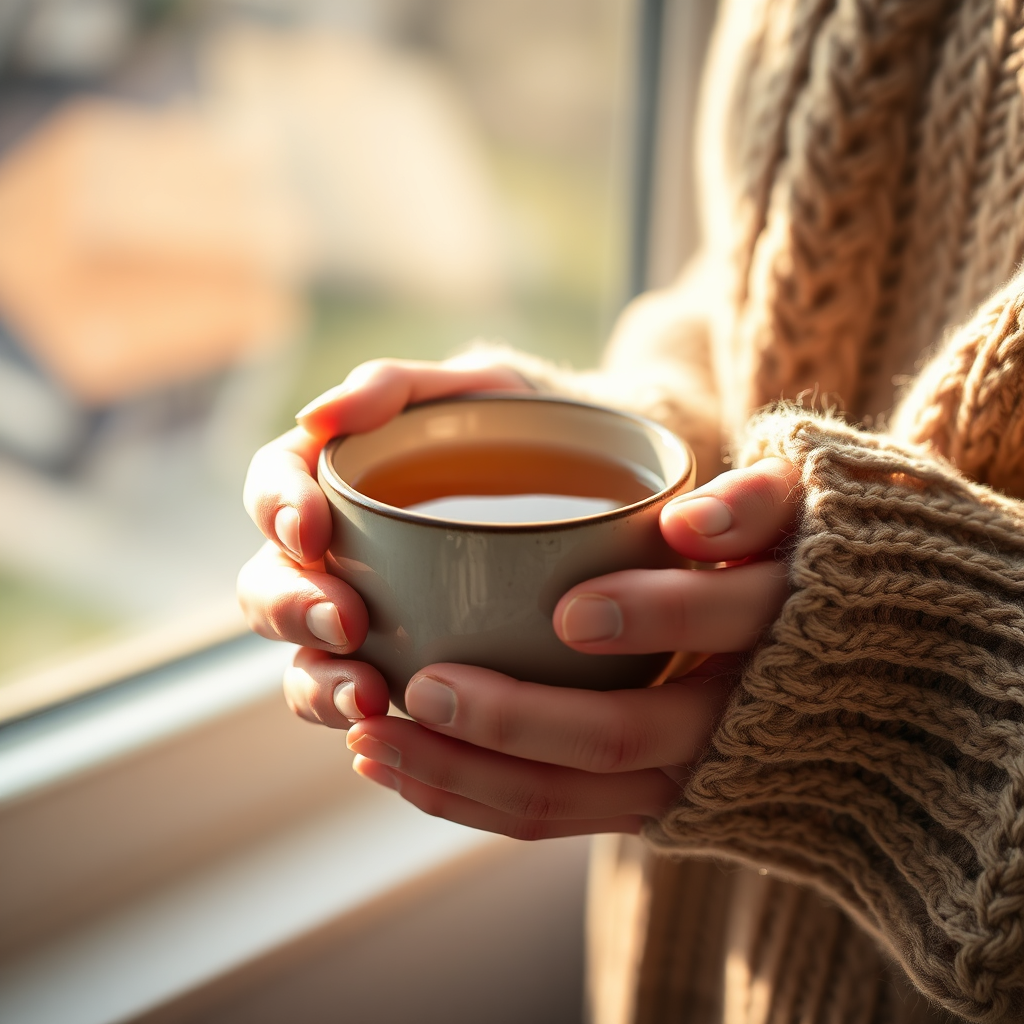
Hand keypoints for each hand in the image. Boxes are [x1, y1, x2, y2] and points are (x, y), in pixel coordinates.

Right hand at [237, 355, 530, 713]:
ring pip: (302, 657)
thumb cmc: (523, 428)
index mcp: (333, 478)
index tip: (313, 532)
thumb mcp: (474, 387)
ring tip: (368, 694)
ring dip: (318, 680)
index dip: (277, 510)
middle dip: (292, 606)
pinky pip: (355, 698)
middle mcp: (334, 554)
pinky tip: (391, 722)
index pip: (274, 487)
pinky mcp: (401, 664)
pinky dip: (358, 716)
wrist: (599, 490)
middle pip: (270, 583)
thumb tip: (314, 417)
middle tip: (343, 623)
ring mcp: (361, 615)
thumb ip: (395, 387)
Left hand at [340, 457, 799, 838]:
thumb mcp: (801, 523)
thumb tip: (690, 521)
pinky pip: (547, 817)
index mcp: (769, 640)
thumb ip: (759, 503)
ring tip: (369, 742)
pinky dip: (468, 800)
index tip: (568, 609)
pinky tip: (402, 769)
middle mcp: (724, 729)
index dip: (651, 617)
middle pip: (616, 738)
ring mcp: (676, 780)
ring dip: (459, 777)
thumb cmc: (788, 576)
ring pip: (562, 797)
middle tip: (419, 687)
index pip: (716, 628)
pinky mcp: (635, 804)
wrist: (825, 677)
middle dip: (510, 720)